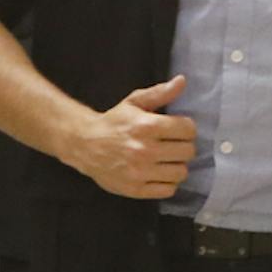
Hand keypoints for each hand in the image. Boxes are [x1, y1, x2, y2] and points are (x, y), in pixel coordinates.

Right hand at [66, 77, 196, 198]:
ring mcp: (140, 172)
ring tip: (166, 159)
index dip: (186, 128)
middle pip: (188, 152)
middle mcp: (144, 150)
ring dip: (177, 165)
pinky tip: (158, 173)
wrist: (83, 144)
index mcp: (147, 126)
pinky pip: (168, 190)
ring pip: (181, 172)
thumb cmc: (113, 122)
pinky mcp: (135, 189)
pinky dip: (167, 183)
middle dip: (183, 146)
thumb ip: (160, 93)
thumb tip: (182, 81)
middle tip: (172, 145)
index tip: (177, 129)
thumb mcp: (134, 102)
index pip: (188, 130)